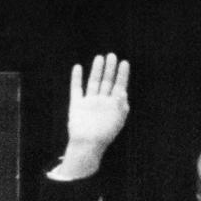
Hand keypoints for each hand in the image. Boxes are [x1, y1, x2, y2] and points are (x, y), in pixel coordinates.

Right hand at [60, 53, 130, 173]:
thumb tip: (122, 91)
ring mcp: (89, 103)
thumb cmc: (104, 135)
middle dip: (110, 69)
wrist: (87, 145)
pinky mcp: (77, 106)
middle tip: (112, 55)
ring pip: (93, 83)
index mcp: (113, 106)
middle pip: (107, 82)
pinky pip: (76, 90)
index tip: (124, 62)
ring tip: (99, 58)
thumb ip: (121, 104)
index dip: (122, 75)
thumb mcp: (118, 119)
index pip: (119, 87)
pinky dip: (76, 79)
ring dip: (96, 70)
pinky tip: (78, 67)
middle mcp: (102, 103)